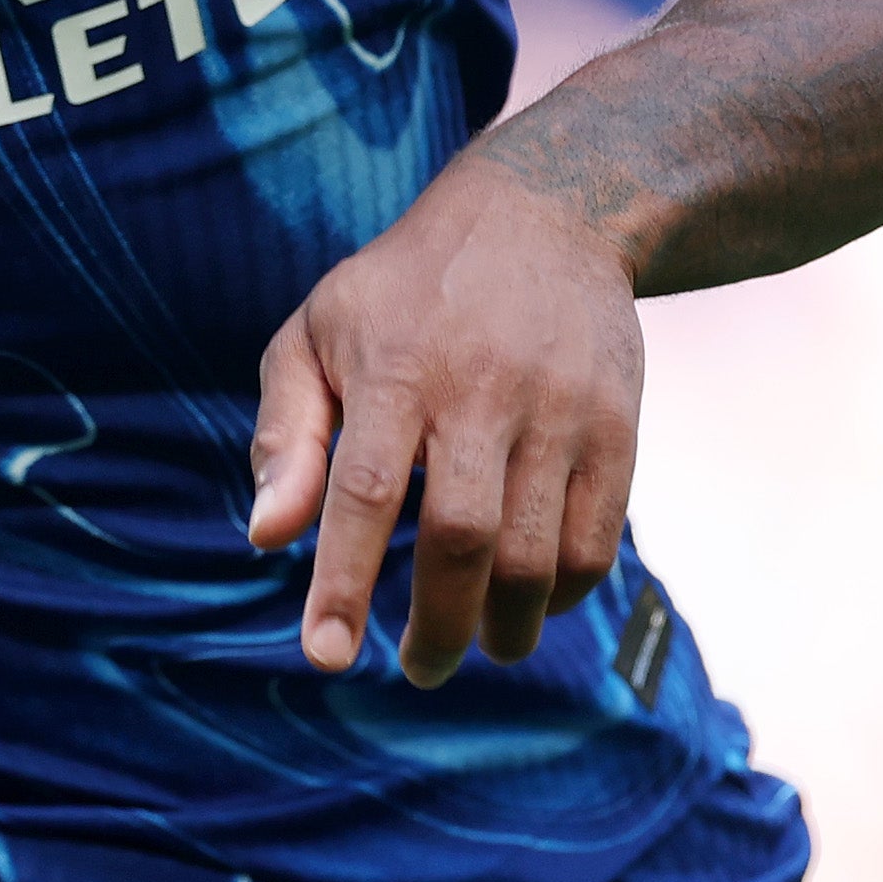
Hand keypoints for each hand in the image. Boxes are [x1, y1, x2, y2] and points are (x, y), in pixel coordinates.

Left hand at [245, 143, 641, 687]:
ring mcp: (558, 409)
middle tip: (418, 669)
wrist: (546, 211)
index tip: (327, 655)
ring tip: (478, 645)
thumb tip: (266, 537)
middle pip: (463, 539)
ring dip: (505, 626)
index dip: (346, 581)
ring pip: (536, 553)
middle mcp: (481, 390)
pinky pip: (596, 539)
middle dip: (438, 628)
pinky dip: (563, 592)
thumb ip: (285, 434)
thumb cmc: (405, 291)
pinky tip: (531, 604)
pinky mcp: (616, 424)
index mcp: (396, 368)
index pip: (366, 492)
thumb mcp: (317, 332)